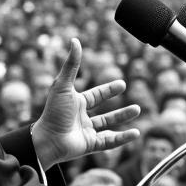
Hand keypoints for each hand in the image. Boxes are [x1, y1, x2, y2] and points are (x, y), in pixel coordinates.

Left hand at [32, 38, 140, 168]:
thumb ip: (72, 63)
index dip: (108, 90)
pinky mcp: (89, 145)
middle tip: (136, 103)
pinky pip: (109, 142)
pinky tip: (136, 133)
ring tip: (137, 110)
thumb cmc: (53, 111)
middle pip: (104, 113)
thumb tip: (75, 40)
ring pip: (108, 125)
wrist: (47, 139)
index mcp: (76, 103)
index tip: (122, 84)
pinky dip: (123, 138)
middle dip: (120, 109)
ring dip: (123, 118)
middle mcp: (81, 118)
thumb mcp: (63, 84)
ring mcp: (86, 132)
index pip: (96, 96)